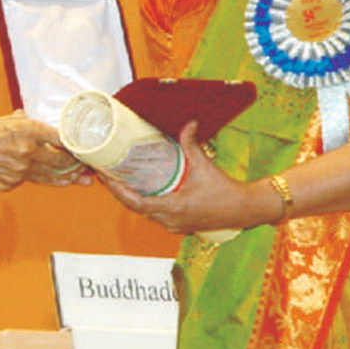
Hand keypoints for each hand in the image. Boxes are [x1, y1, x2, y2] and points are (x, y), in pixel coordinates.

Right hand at [0, 111, 90, 190]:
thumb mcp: (8, 120)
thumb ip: (25, 121)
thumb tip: (33, 117)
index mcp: (29, 131)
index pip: (61, 139)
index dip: (76, 145)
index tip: (86, 147)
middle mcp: (28, 151)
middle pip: (62, 161)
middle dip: (77, 165)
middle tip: (89, 166)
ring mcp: (21, 170)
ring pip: (52, 176)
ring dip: (69, 178)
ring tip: (84, 180)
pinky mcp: (12, 183)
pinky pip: (33, 181)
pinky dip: (45, 180)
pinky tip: (60, 182)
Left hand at [97, 120, 277, 232]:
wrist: (243, 209)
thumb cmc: (224, 191)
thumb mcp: (204, 165)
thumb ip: (191, 144)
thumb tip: (188, 123)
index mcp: (173, 207)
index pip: (135, 202)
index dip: (118, 191)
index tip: (106, 178)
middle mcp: (170, 219)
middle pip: (135, 208)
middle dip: (120, 192)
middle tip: (108, 175)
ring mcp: (174, 225)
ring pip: (145, 213)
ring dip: (132, 199)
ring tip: (121, 181)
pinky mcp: (179, 226)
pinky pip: (156, 215)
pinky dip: (146, 204)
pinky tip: (143, 191)